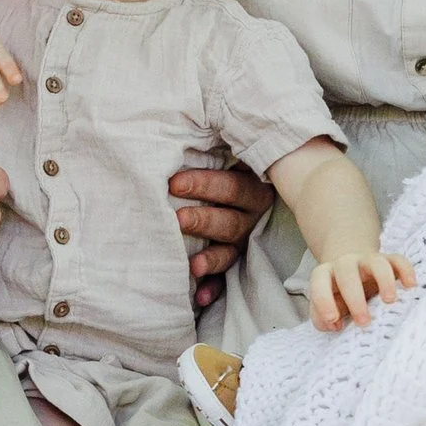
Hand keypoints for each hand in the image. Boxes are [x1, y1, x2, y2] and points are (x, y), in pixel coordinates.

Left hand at [167, 156, 273, 290]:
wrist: (228, 194)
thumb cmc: (217, 167)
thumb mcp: (222, 154)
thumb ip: (211, 149)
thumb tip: (178, 128)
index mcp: (251, 189)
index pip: (231, 187)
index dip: (204, 184)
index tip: (173, 182)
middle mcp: (250, 218)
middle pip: (229, 222)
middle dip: (202, 221)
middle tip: (177, 218)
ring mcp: (241, 243)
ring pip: (228, 252)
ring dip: (211, 260)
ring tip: (194, 266)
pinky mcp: (233, 265)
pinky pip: (225, 281)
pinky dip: (212, 290)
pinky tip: (198, 298)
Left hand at [308, 247, 415, 330]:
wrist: (353, 270)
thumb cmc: (339, 295)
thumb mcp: (327, 307)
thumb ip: (321, 317)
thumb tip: (334, 324)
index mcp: (325, 274)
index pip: (319, 283)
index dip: (324, 301)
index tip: (334, 320)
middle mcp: (345, 264)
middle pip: (347, 274)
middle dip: (355, 299)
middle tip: (364, 322)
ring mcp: (368, 260)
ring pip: (376, 263)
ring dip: (384, 281)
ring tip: (390, 301)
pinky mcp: (388, 260)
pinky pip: (398, 260)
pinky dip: (405, 271)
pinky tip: (410, 285)